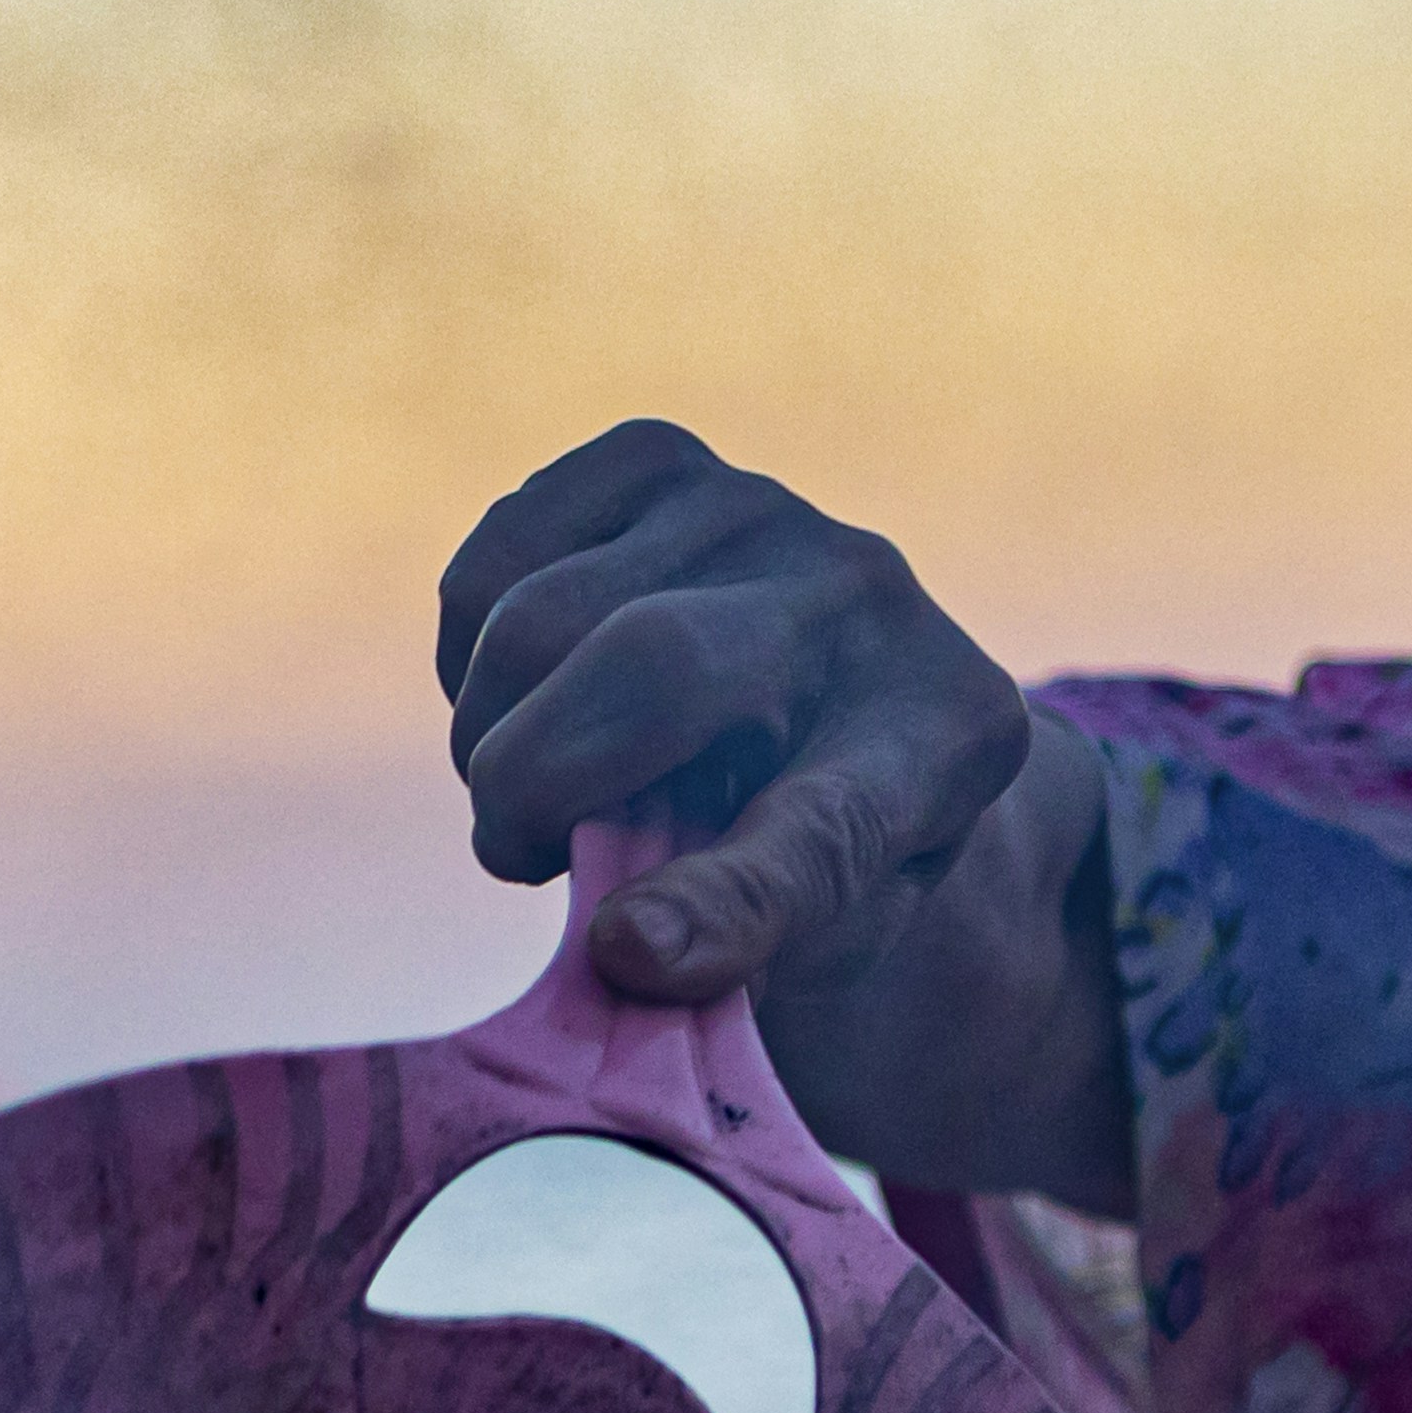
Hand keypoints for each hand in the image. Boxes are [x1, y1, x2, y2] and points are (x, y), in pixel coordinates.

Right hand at [438, 419, 1040, 1009]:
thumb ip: (735, 952)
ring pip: (535, 621)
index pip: (824, 831)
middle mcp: (869, 592)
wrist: (833, 694)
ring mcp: (760, 506)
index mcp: (942, 744)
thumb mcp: (814, 934)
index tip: (627, 953)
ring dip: (488, 737)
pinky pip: (491, 567)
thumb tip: (621, 950)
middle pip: (652, 666)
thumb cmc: (811, 842)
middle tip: (520, 856)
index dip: (722, 901)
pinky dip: (468, 661)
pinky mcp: (658, 459)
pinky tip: (531, 696)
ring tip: (545, 785)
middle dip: (530, 786)